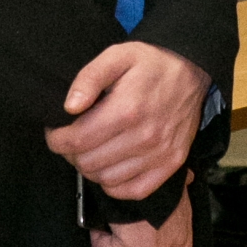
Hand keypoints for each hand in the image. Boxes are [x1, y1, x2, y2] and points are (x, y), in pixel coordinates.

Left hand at [46, 41, 208, 199]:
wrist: (191, 71)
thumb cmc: (150, 63)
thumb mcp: (117, 55)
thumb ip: (90, 77)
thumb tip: (70, 107)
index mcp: (128, 108)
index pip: (77, 140)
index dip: (57, 140)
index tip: (56, 132)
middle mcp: (145, 136)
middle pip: (88, 163)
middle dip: (71, 154)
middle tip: (73, 140)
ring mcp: (160, 154)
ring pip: (107, 180)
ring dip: (91, 168)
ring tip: (91, 150)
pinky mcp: (171, 165)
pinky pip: (132, 191)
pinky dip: (115, 184)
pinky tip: (111, 166)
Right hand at [90, 178, 194, 246]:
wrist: (152, 180)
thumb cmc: (165, 183)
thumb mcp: (181, 186)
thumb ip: (184, 188)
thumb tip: (189, 178)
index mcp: (182, 240)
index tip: (141, 237)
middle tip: (120, 236)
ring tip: (107, 232)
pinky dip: (98, 239)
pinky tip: (98, 229)